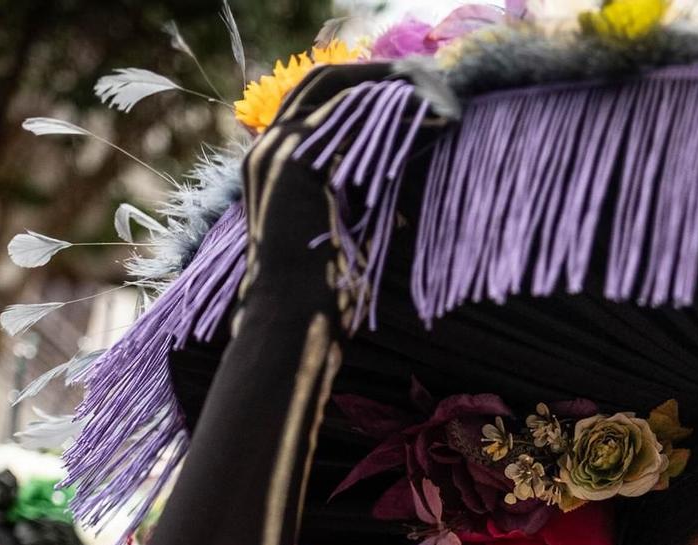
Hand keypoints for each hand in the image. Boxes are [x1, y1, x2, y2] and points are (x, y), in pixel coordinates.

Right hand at [239, 63, 402, 316]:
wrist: (293, 316)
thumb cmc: (320, 288)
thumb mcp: (346, 224)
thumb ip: (363, 188)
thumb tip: (409, 168)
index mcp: (273, 163)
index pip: (315, 102)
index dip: (360, 89)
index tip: (405, 89)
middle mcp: (267, 149)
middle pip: (320, 82)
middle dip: (374, 74)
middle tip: (422, 74)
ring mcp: (275, 150)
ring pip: (334, 92)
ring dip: (385, 86)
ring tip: (430, 88)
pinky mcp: (292, 159)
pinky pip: (346, 116)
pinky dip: (388, 112)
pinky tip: (425, 115)